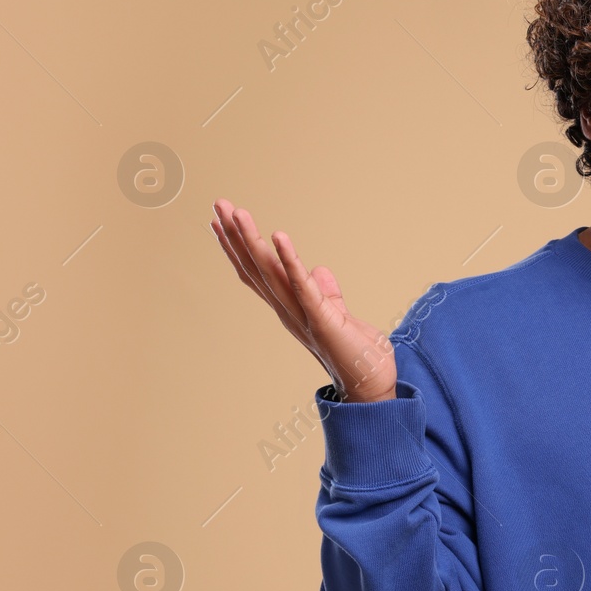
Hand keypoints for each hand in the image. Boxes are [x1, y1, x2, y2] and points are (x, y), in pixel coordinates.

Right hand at [210, 199, 396, 402]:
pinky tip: (278, 236)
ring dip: (252, 241)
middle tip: (218, 203)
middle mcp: (288, 311)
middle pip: (255, 268)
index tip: (222, 220)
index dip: (239, 247)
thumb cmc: (357, 355)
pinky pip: (302, 286)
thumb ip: (327, 295)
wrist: (372, 387)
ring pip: (269, 273)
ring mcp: (302, 316)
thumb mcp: (339, 317)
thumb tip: (320, 270)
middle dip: (235, 236)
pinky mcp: (322, 319)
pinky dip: (290, 260)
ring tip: (236, 212)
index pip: (258, 273)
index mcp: (290, 308)